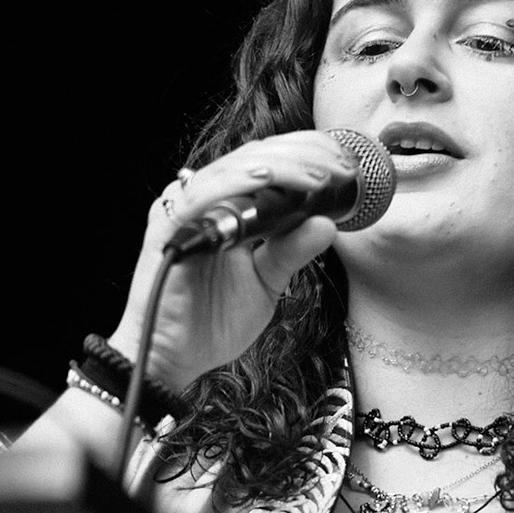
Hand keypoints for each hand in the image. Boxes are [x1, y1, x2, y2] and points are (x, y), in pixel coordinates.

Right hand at [108, 130, 357, 388]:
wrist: (175, 358)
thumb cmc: (212, 321)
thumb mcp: (267, 283)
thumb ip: (292, 251)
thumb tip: (329, 223)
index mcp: (227, 208)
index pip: (267, 163)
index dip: (305, 154)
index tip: (345, 163)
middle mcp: (205, 201)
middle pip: (254, 157)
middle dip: (302, 155)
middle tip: (340, 166)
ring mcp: (186, 210)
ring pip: (233, 168)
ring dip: (280, 167)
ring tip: (318, 175)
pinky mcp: (169, 225)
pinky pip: (205, 194)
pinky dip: (238, 184)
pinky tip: (268, 179)